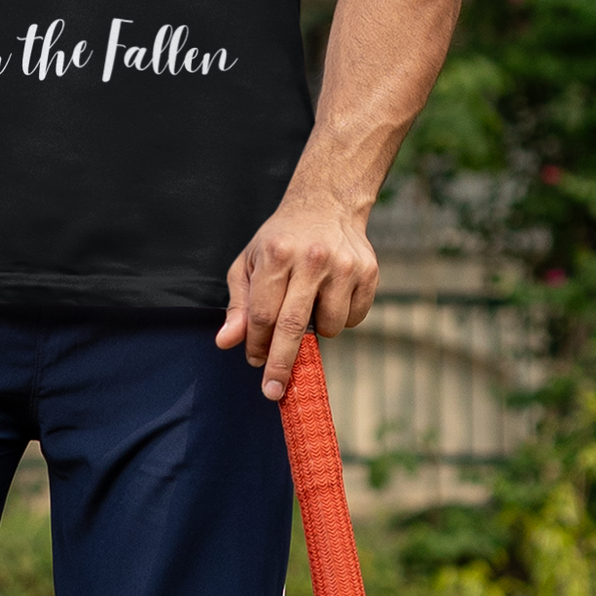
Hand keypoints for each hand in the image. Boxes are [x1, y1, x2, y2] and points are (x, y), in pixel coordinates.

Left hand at [215, 190, 377, 399]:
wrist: (326, 204)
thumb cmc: (280, 240)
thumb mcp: (249, 264)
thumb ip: (238, 305)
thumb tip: (226, 343)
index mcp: (276, 254)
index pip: (262, 314)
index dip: (255, 343)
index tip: (254, 360)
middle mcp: (311, 258)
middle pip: (292, 327)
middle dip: (280, 365)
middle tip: (273, 391)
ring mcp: (343, 265)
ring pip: (329, 327)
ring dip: (316, 333)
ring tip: (309, 307)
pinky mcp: (368, 272)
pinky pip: (353, 318)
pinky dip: (340, 319)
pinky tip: (331, 297)